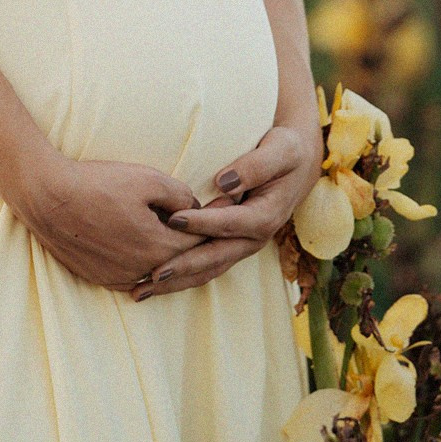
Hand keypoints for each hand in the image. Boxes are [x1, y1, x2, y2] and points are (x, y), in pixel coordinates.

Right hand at [12, 148, 202, 289]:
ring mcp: (119, 278)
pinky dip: (148, 271)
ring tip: (186, 247)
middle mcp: (142, 270)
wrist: (47, 196)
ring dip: (174, 263)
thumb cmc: (97, 183)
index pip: (200, 243)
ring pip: (159, 276)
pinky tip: (153, 260)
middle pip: (184, 265)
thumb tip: (197, 209)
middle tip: (213, 236)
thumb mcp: (147, 179)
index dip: (215, 228)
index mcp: (158, 247)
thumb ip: (181, 196)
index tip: (224, 218)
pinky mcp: (101, 279)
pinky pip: (135, 280)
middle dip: (201, 250)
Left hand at [129, 124, 319, 299]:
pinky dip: (181, 277)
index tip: (173, 220)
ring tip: (142, 291)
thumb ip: (254, 166)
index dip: (201, 223)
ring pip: (208, 269)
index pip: (228, 223)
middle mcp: (253, 238)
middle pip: (214, 258)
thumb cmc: (286, 152)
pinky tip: (154, 283)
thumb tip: (225, 182)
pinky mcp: (231, 246)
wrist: (297, 165)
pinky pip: (206, 266)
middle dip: (183, 268)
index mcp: (265, 217)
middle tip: (151, 275)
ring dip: (176, 282)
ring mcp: (242, 245)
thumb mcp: (279, 151)